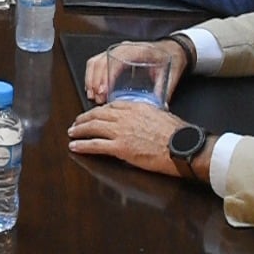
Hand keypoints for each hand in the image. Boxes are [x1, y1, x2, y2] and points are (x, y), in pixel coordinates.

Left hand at [67, 102, 189, 176]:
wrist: (182, 146)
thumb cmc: (177, 133)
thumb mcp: (161, 115)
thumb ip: (148, 115)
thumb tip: (145, 119)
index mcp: (136, 107)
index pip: (111, 106)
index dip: (99, 110)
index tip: (93, 113)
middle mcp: (125, 117)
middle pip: (98, 115)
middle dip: (84, 118)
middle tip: (76, 122)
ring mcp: (121, 132)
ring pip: (93, 128)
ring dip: (79, 130)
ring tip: (71, 132)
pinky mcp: (120, 148)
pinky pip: (95, 145)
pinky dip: (82, 145)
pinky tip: (74, 146)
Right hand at [82, 38, 186, 103]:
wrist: (174, 48)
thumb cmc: (171, 57)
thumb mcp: (170, 75)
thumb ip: (164, 91)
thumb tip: (160, 108)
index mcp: (138, 51)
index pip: (115, 61)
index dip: (107, 76)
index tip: (104, 92)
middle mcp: (125, 48)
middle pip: (101, 61)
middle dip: (95, 81)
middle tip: (97, 98)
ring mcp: (118, 50)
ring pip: (96, 61)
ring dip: (91, 79)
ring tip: (93, 95)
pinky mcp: (115, 55)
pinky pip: (97, 62)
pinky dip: (92, 75)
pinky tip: (93, 88)